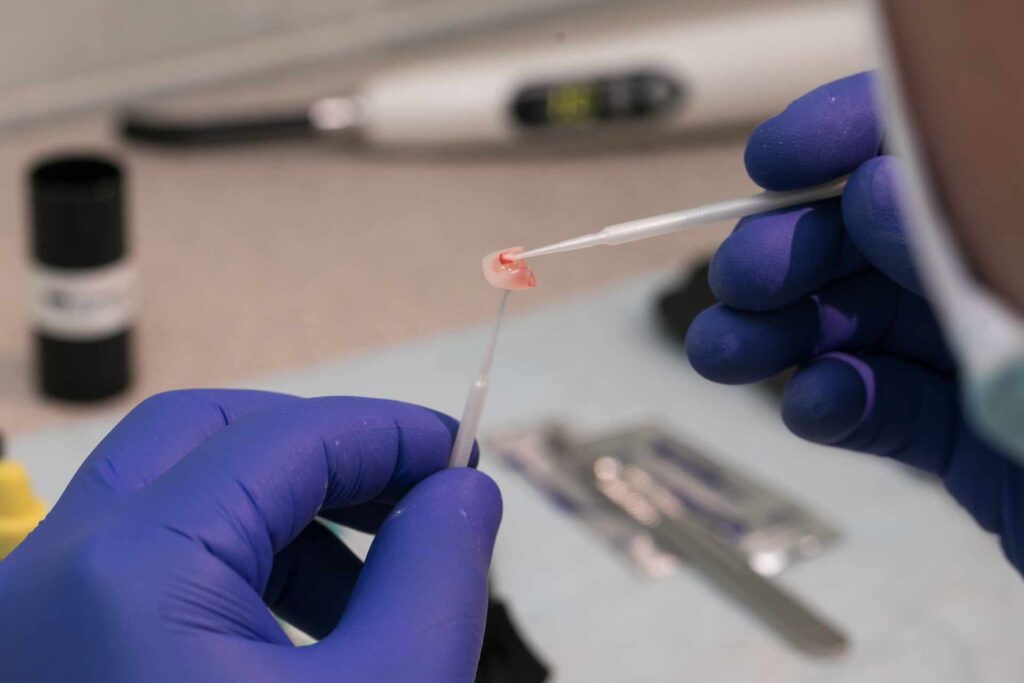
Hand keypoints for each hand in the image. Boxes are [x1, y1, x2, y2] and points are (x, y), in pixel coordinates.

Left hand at [0, 390, 500, 681]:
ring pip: (169, 496)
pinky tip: (294, 635)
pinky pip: (142, 564)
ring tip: (365, 591)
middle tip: (409, 500)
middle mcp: (53, 575)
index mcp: (132, 573)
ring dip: (283, 516)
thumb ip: (434, 578)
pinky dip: (232, 568)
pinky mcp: (47, 654)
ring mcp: (35, 618)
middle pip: (205, 436)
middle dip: (324, 456)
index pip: (288, 438)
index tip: (462, 457)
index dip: (392, 433)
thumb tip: (462, 490)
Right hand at [685, 72, 1023, 572]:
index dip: (855, 134)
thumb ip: (977, 260)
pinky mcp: (961, 435)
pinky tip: (808, 405)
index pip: (948, 146)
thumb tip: (878, 186)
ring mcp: (985, 358)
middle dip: (799, 249)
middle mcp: (1008, 282)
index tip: (776, 159)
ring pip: (864, 324)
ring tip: (726, 351)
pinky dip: (830, 403)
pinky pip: (881, 406)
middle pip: (883, 237)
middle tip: (744, 276)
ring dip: (783, 333)